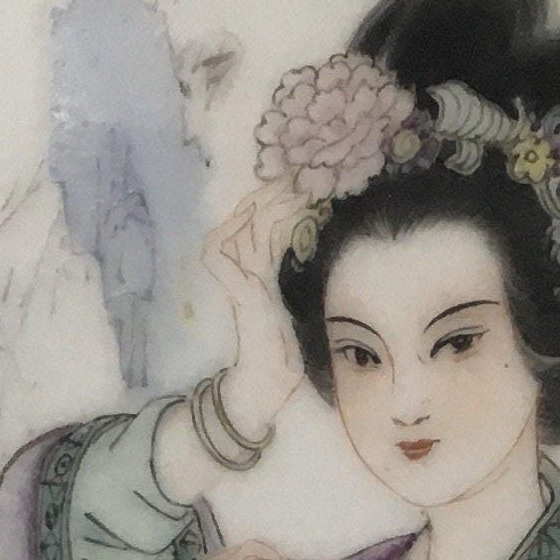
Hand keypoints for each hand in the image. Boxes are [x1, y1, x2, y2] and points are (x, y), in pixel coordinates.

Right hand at [203, 183, 308, 451]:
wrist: (269, 384)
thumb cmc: (287, 357)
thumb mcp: (305, 309)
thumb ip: (309, 284)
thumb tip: (337, 259)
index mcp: (263, 276)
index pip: (271, 229)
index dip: (288, 206)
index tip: (312, 187)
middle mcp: (247, 273)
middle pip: (254, 219)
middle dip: (277, 195)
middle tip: (302, 175)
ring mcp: (239, 279)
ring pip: (243, 227)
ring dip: (264, 205)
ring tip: (288, 187)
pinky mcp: (236, 289)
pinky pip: (223, 249)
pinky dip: (236, 229)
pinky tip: (256, 213)